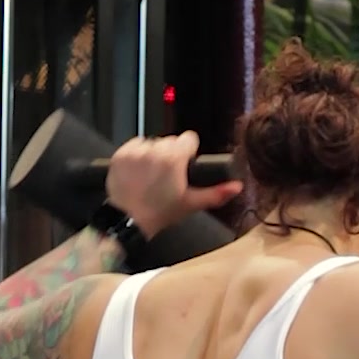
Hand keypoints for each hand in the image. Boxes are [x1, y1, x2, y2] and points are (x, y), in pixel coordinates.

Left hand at [104, 131, 242, 240]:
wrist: (128, 221)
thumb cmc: (160, 213)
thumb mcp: (191, 204)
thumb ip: (216, 193)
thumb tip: (236, 187)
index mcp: (174, 158)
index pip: (189, 138)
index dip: (189, 152)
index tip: (184, 165)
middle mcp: (155, 149)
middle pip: (170, 140)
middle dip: (171, 154)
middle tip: (168, 175)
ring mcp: (136, 151)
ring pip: (152, 143)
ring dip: (153, 154)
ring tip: (151, 175)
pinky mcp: (121, 154)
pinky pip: (135, 145)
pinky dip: (137, 155)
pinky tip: (139, 172)